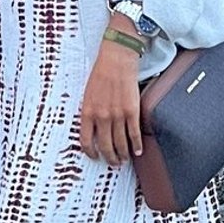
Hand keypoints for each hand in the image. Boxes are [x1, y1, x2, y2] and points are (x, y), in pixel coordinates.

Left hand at [76, 38, 142, 162]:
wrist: (117, 59)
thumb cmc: (101, 74)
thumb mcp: (88, 94)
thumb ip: (90, 112)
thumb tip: (93, 130)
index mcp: (87, 112)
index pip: (86, 141)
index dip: (91, 153)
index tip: (96, 157)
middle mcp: (101, 116)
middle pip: (105, 146)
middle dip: (110, 158)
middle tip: (114, 162)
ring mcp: (117, 115)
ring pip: (121, 144)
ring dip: (123, 155)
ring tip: (125, 159)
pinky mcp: (132, 111)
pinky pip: (134, 134)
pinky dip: (136, 145)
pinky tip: (137, 150)